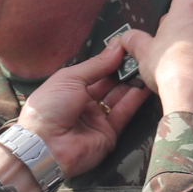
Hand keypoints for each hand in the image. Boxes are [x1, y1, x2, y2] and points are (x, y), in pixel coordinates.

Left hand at [16, 41, 150, 179]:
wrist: (45, 146)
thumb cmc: (49, 106)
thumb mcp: (70, 78)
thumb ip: (96, 64)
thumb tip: (117, 45)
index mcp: (70, 88)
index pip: (95, 71)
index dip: (110, 60)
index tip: (128, 45)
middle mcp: (84, 103)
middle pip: (109, 84)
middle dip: (123, 70)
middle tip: (141, 54)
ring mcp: (97, 119)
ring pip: (119, 97)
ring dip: (132, 82)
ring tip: (147, 66)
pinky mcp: (109, 134)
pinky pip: (124, 113)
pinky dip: (135, 99)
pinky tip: (146, 84)